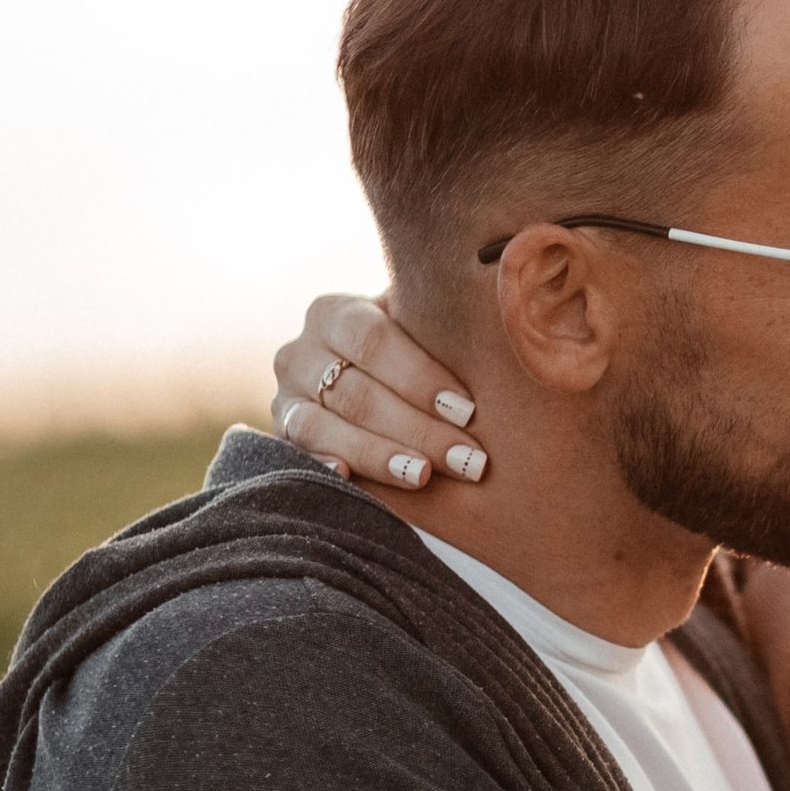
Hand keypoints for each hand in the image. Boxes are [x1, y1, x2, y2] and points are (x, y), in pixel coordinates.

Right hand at [269, 293, 490, 494]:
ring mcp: (285, 397)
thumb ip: (442, 320)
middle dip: (418, 430)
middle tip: (469, 459)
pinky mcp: (283, 437)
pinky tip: (352, 479)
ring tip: (426, 476)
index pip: (374, 341)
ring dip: (380, 455)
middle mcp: (300, 352)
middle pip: (357, 393)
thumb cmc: (412, 354)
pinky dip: (325, 466)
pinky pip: (299, 453)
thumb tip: (506, 311)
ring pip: (325, 427)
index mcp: (334, 313)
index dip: (421, 377)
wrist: (368, 382)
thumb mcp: (419, 328)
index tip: (468, 410)